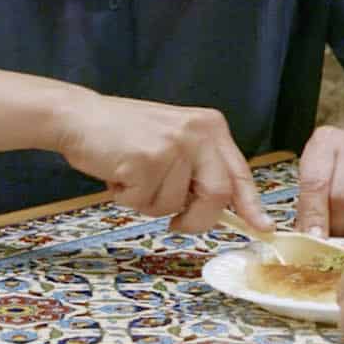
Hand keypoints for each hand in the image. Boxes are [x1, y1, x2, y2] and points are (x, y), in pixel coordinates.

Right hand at [49, 92, 269, 234]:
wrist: (80, 117)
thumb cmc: (125, 134)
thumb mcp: (174, 141)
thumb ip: (198, 169)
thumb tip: (221, 209)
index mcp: (210, 127)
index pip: (239, 172)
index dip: (251, 204)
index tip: (263, 226)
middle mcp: (198, 133)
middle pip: (216, 195)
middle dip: (197, 220)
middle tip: (176, 225)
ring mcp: (173, 145)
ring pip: (173, 205)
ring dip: (147, 202)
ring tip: (132, 174)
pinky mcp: (147, 159)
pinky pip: (143, 202)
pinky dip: (126, 198)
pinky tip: (118, 173)